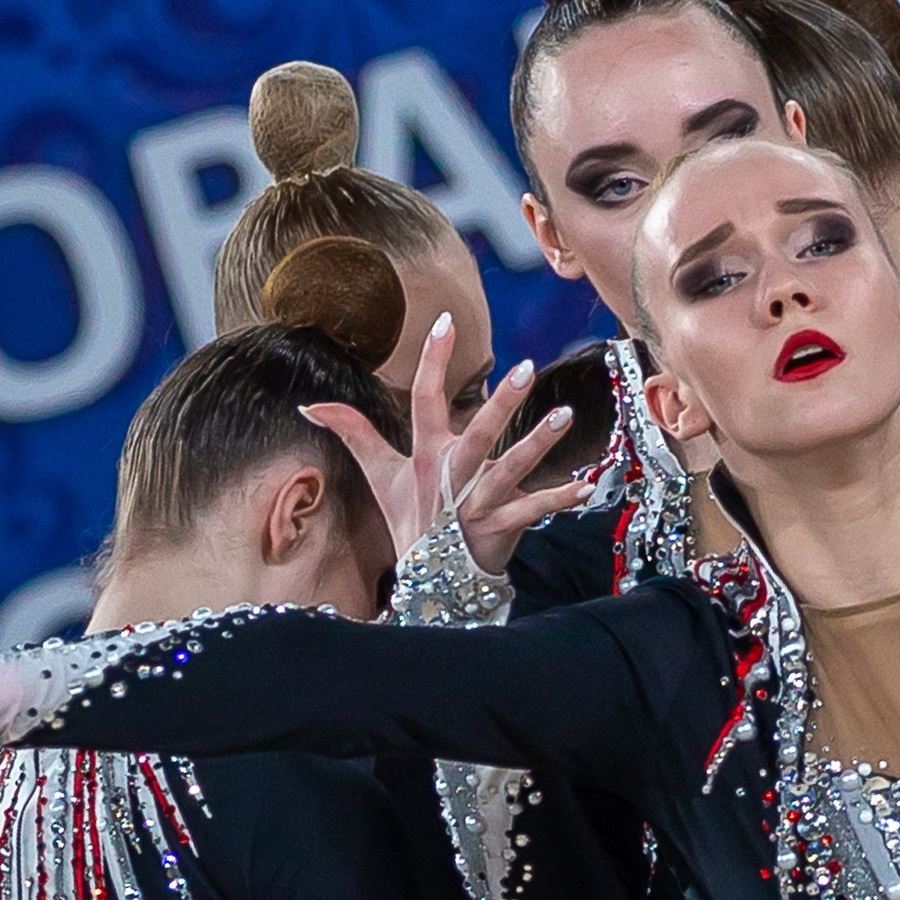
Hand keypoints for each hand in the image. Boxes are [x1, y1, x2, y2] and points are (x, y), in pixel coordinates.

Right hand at [300, 316, 591, 576]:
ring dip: (539, 443)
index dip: (434, 361)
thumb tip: (312, 405)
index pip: (424, 399)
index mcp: (425, 454)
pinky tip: (587, 484)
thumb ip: (354, 434)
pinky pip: (534, 510)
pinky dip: (560, 498)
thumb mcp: (379, 475)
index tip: (446, 322)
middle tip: (526, 368)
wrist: (429, 577)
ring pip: (511, 469)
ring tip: (565, 414)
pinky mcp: (501, 526)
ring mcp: (477, 502)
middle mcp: (452, 474)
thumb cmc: (410, 518)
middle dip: (501, 403)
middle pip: (477, 434)